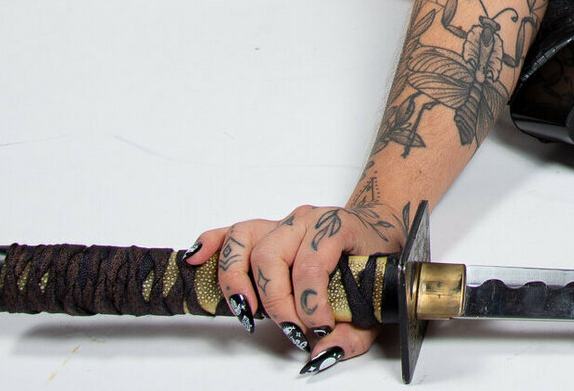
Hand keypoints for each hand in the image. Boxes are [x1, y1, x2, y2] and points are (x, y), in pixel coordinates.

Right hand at [186, 203, 405, 372]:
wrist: (376, 228)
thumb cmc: (373, 260)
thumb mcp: (376, 299)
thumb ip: (353, 334)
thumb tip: (320, 354)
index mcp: (337, 226)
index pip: (312, 263)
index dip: (310, 303)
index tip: (319, 330)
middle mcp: (305, 219)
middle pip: (272, 256)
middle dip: (276, 301)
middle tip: (291, 330)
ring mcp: (282, 222)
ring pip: (244, 242)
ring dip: (238, 282)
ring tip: (248, 313)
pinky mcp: (266, 230)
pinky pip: (231, 232)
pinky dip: (211, 245)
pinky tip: (196, 261)